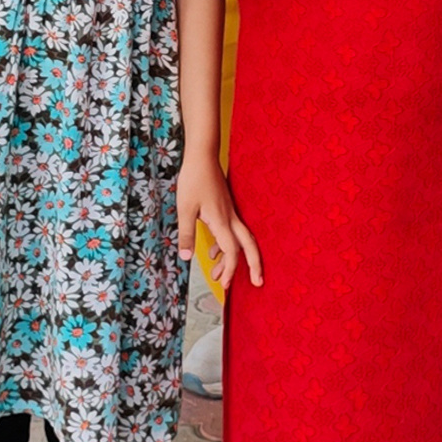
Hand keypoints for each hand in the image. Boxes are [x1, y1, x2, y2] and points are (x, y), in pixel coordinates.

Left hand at [177, 154, 263, 290]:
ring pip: (239, 239)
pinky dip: (225, 244)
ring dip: (232, 258)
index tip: (224, 285)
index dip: (230, 270)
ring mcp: (230, 212)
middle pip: (249, 246)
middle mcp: (230, 218)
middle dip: (254, 265)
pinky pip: (231, 231)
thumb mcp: (184, 209)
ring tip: (217, 275)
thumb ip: (186, 235)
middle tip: (257, 283)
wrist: (202, 156)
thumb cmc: (193, 180)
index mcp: (222, 221)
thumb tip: (186, 258)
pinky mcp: (225, 208)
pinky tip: (213, 250)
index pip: (232, 252)